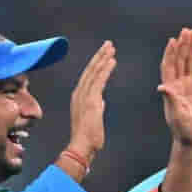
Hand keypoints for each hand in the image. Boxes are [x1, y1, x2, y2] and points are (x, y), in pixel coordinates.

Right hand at [67, 41, 116, 161]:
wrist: (82, 146)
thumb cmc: (89, 136)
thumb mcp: (93, 117)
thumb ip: (96, 106)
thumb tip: (101, 101)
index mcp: (79, 96)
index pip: (89, 75)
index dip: (97, 63)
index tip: (105, 53)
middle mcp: (79, 93)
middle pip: (90, 69)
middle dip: (100, 55)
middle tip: (108, 44)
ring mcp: (84, 96)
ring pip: (94, 72)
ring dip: (103, 58)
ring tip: (111, 48)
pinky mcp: (91, 101)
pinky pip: (99, 81)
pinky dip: (105, 69)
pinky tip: (112, 61)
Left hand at [158, 28, 191, 147]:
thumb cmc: (183, 130)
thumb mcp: (176, 114)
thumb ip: (171, 100)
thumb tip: (162, 87)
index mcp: (170, 88)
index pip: (168, 66)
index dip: (170, 53)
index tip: (173, 40)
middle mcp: (179, 84)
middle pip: (180, 60)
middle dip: (182, 45)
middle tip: (187, 31)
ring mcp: (191, 86)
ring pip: (191, 62)